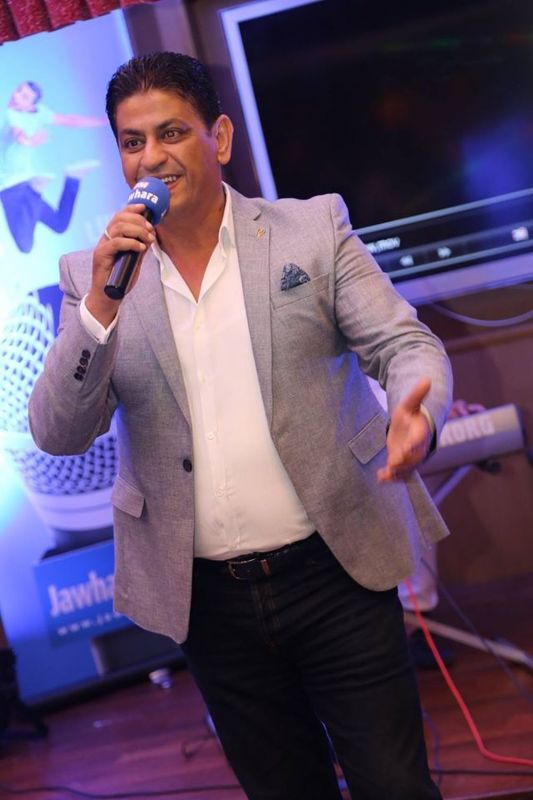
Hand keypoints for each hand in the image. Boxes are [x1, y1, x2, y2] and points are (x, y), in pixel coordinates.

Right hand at [86, 204, 154, 326]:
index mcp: (112, 237)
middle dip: (139, 221)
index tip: (145, 208)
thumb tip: (150, 236)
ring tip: (149, 240)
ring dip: (137, 231)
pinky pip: (116, 242)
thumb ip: (139, 247)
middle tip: (151, 230)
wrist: (109, 296)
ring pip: (118, 228)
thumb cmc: (120, 278)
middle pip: (120, 218)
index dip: (131, 209)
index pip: (119, 215)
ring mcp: (102, 246)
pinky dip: (131, 243)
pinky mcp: (101, 255)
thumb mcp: (134, 260)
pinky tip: (141, 248)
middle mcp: (105, 239)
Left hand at [377, 378, 431, 482]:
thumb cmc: (412, 412)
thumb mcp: (411, 402)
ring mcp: (408, 457)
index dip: (413, 445)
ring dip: (395, 473)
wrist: (412, 424)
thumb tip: (427, 379)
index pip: (419, 440)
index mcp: (420, 433)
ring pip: (405, 468)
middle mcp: (417, 448)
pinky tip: (379, 478)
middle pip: (412, 458)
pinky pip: (397, 472)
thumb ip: (418, 393)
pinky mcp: (400, 461)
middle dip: (403, 462)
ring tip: (384, 476)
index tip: (407, 449)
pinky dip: (389, 476)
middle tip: (392, 463)